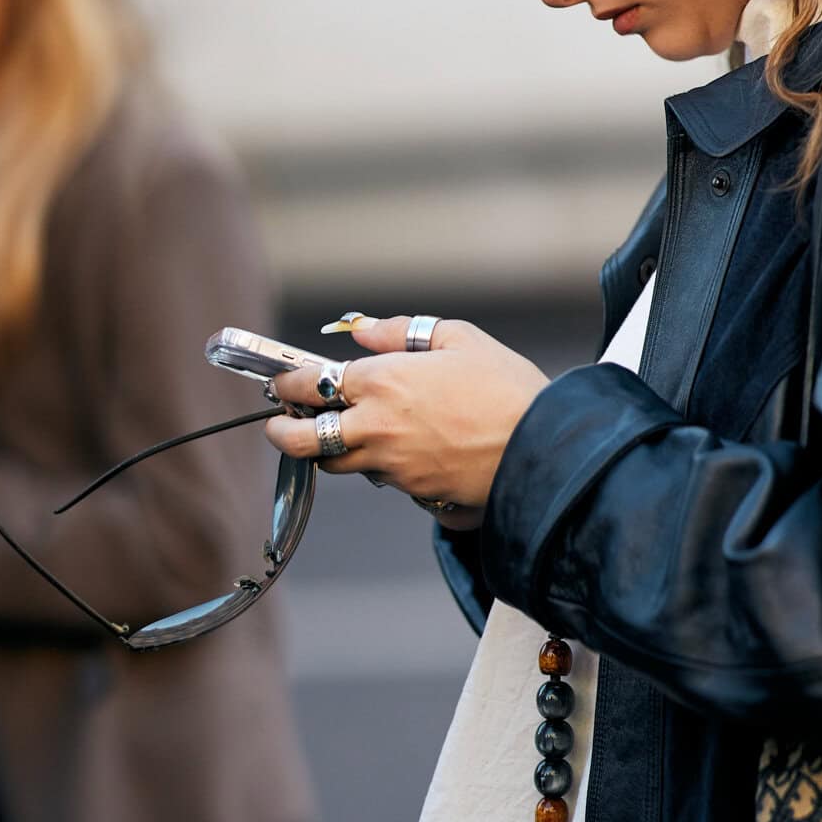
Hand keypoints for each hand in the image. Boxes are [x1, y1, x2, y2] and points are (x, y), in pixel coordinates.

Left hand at [264, 313, 548, 521]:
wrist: (542, 451)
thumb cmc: (508, 390)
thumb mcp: (460, 339)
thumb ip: (403, 332)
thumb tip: (363, 330)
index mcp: (382, 381)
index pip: (311, 383)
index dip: (288, 384)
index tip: (282, 384)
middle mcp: (375, 426)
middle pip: (300, 438)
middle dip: (280, 431)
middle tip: (279, 425)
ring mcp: (391, 465)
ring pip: (336, 465)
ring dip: (329, 451)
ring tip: (337, 437)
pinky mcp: (412, 492)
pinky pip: (381, 481)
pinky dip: (378, 468)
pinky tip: (397, 453)